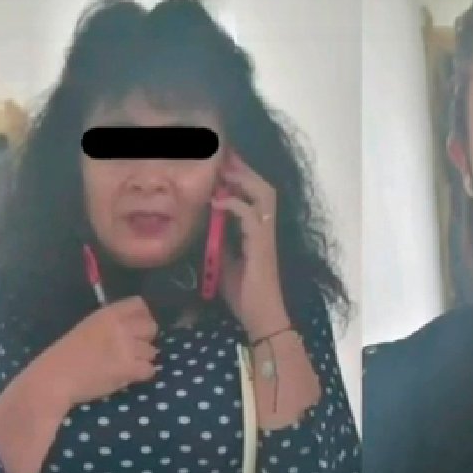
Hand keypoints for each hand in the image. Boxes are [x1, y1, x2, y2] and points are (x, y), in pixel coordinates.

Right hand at [36, 296, 158, 409]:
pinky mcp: (128, 368)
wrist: (52, 380)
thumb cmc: (65, 356)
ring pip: (152, 351)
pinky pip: (149, 370)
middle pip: (152, 327)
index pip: (139, 304)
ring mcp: (126, 348)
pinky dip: (142, 374)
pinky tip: (129, 376)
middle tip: (133, 348)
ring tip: (125, 365)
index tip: (137, 327)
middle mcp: (120, 327)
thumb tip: (133, 329)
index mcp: (107, 315)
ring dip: (142, 359)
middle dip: (146, 338)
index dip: (143, 316)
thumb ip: (111, 325)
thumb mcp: (88, 328)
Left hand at [213, 150, 289, 339]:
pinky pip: (250, 216)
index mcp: (258, 231)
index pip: (254, 195)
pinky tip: (218, 201)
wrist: (260, 316)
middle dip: (245, 170)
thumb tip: (206, 224)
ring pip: (263, 195)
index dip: (242, 177)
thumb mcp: (226, 262)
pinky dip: (234, 204)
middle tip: (226, 155)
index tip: (224, 161)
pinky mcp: (262, 245)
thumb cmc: (244, 294)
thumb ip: (220, 242)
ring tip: (225, 171)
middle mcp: (266, 229)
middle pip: (263, 187)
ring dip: (244, 180)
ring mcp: (266, 235)